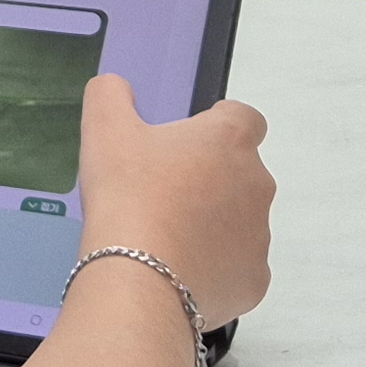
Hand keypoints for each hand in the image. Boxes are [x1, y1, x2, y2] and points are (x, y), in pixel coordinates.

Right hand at [73, 81, 271, 329]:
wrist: (139, 278)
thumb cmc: (128, 197)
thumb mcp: (105, 129)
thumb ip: (110, 95)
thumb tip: (115, 87)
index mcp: (229, 140)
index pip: (244, 119)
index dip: (219, 125)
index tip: (190, 141)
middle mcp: (256, 184)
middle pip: (240, 174)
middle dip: (210, 181)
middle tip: (163, 194)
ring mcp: (260, 235)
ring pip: (239, 223)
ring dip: (212, 225)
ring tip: (165, 237)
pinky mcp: (254, 279)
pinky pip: (237, 267)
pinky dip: (214, 268)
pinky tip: (178, 271)